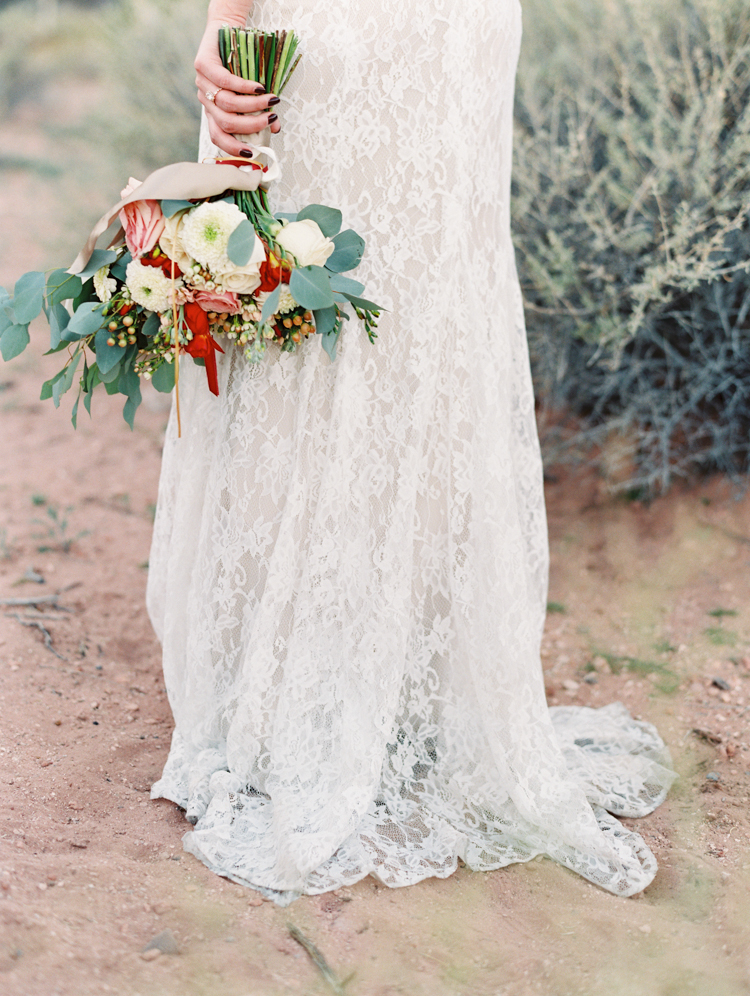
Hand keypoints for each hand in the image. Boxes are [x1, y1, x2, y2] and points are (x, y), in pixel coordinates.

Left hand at [194, 19, 281, 156]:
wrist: (227, 28)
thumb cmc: (242, 64)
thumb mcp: (253, 93)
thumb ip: (261, 112)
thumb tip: (274, 129)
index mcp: (214, 112)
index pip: (217, 136)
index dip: (232, 148)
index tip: (251, 153)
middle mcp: (206, 100)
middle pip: (225, 123)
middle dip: (250, 126)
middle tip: (270, 120)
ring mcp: (202, 83)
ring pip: (227, 104)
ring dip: (252, 105)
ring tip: (271, 101)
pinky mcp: (202, 64)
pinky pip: (225, 81)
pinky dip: (244, 87)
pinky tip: (259, 88)